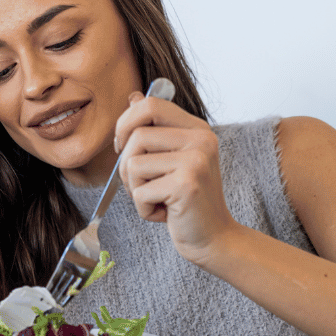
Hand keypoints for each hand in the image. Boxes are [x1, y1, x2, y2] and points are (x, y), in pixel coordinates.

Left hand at [113, 91, 238, 262]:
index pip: (150, 104)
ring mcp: (196, 161)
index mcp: (197, 129)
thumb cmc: (185, 202)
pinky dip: (144, 210)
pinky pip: (140, 192)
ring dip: (135, 189)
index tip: (123, 146)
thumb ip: (155, 130)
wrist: (212, 238)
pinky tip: (166, 214)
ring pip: (133, 164)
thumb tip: (133, 97)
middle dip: (126, 165)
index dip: (125, 123)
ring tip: (158, 200)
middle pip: (136, 135)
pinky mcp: (186, 184)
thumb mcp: (171, 160)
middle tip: (141, 185)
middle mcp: (201, 139)